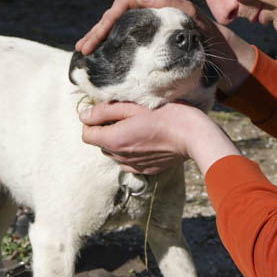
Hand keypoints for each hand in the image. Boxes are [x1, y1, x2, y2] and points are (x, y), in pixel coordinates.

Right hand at [76, 0, 254, 93]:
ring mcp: (151, 27)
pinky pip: (126, 41)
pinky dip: (111, 49)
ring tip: (84, 54)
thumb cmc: (217, 43)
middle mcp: (153, 11)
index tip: (97, 37)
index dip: (107, 19)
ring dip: (99, 39)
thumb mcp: (200, 24)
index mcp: (161, 3)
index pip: (125, 4)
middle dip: (97, 31)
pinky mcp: (151, 43)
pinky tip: (101, 60)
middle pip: (116, 16)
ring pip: (118, 29)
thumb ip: (181, 10)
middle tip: (83, 49)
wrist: (229, 63)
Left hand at [78, 100, 238, 174]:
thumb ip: (104, 111)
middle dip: (107, 130)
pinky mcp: (145, 170)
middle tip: (126, 116)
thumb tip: (83, 115)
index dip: (92, 121)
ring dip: (119, 140)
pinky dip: (132, 150)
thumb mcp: (132, 106)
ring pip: (114, 152)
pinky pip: (129, 161)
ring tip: (139, 126)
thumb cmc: (166, 115)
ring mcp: (133, 166)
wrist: (193, 136)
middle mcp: (120, 157)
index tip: (106, 111)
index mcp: (114, 140)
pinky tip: (147, 139)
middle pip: (100, 143)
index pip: (87, 134)